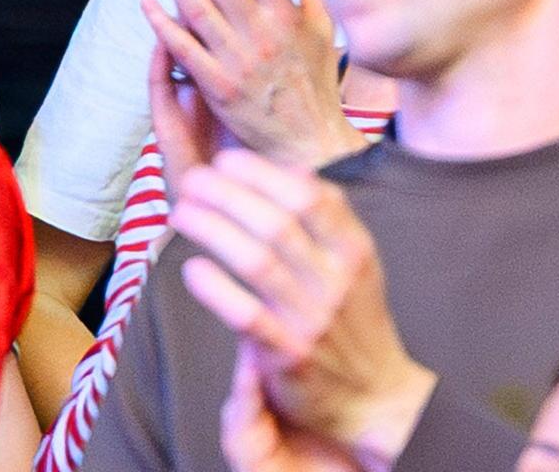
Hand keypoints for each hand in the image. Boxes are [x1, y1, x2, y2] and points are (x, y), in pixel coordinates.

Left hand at [139, 0, 359, 172]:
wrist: (309, 140)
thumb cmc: (316, 80)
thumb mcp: (323, 25)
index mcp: (288, 14)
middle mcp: (261, 33)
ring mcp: (237, 60)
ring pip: (195, 6)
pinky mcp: (217, 86)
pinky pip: (183, 47)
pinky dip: (163, 23)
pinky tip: (147, 2)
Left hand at [173, 152, 435, 471]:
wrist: (376, 398)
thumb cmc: (355, 320)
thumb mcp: (356, 264)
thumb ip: (330, 217)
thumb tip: (295, 170)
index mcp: (354, 251)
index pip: (308, 196)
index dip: (262, 172)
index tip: (226, 161)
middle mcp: (335, 281)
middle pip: (276, 223)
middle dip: (226, 194)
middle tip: (192, 180)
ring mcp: (311, 319)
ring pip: (256, 262)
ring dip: (212, 230)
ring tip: (181, 213)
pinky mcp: (288, 356)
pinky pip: (246, 316)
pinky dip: (216, 289)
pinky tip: (192, 270)